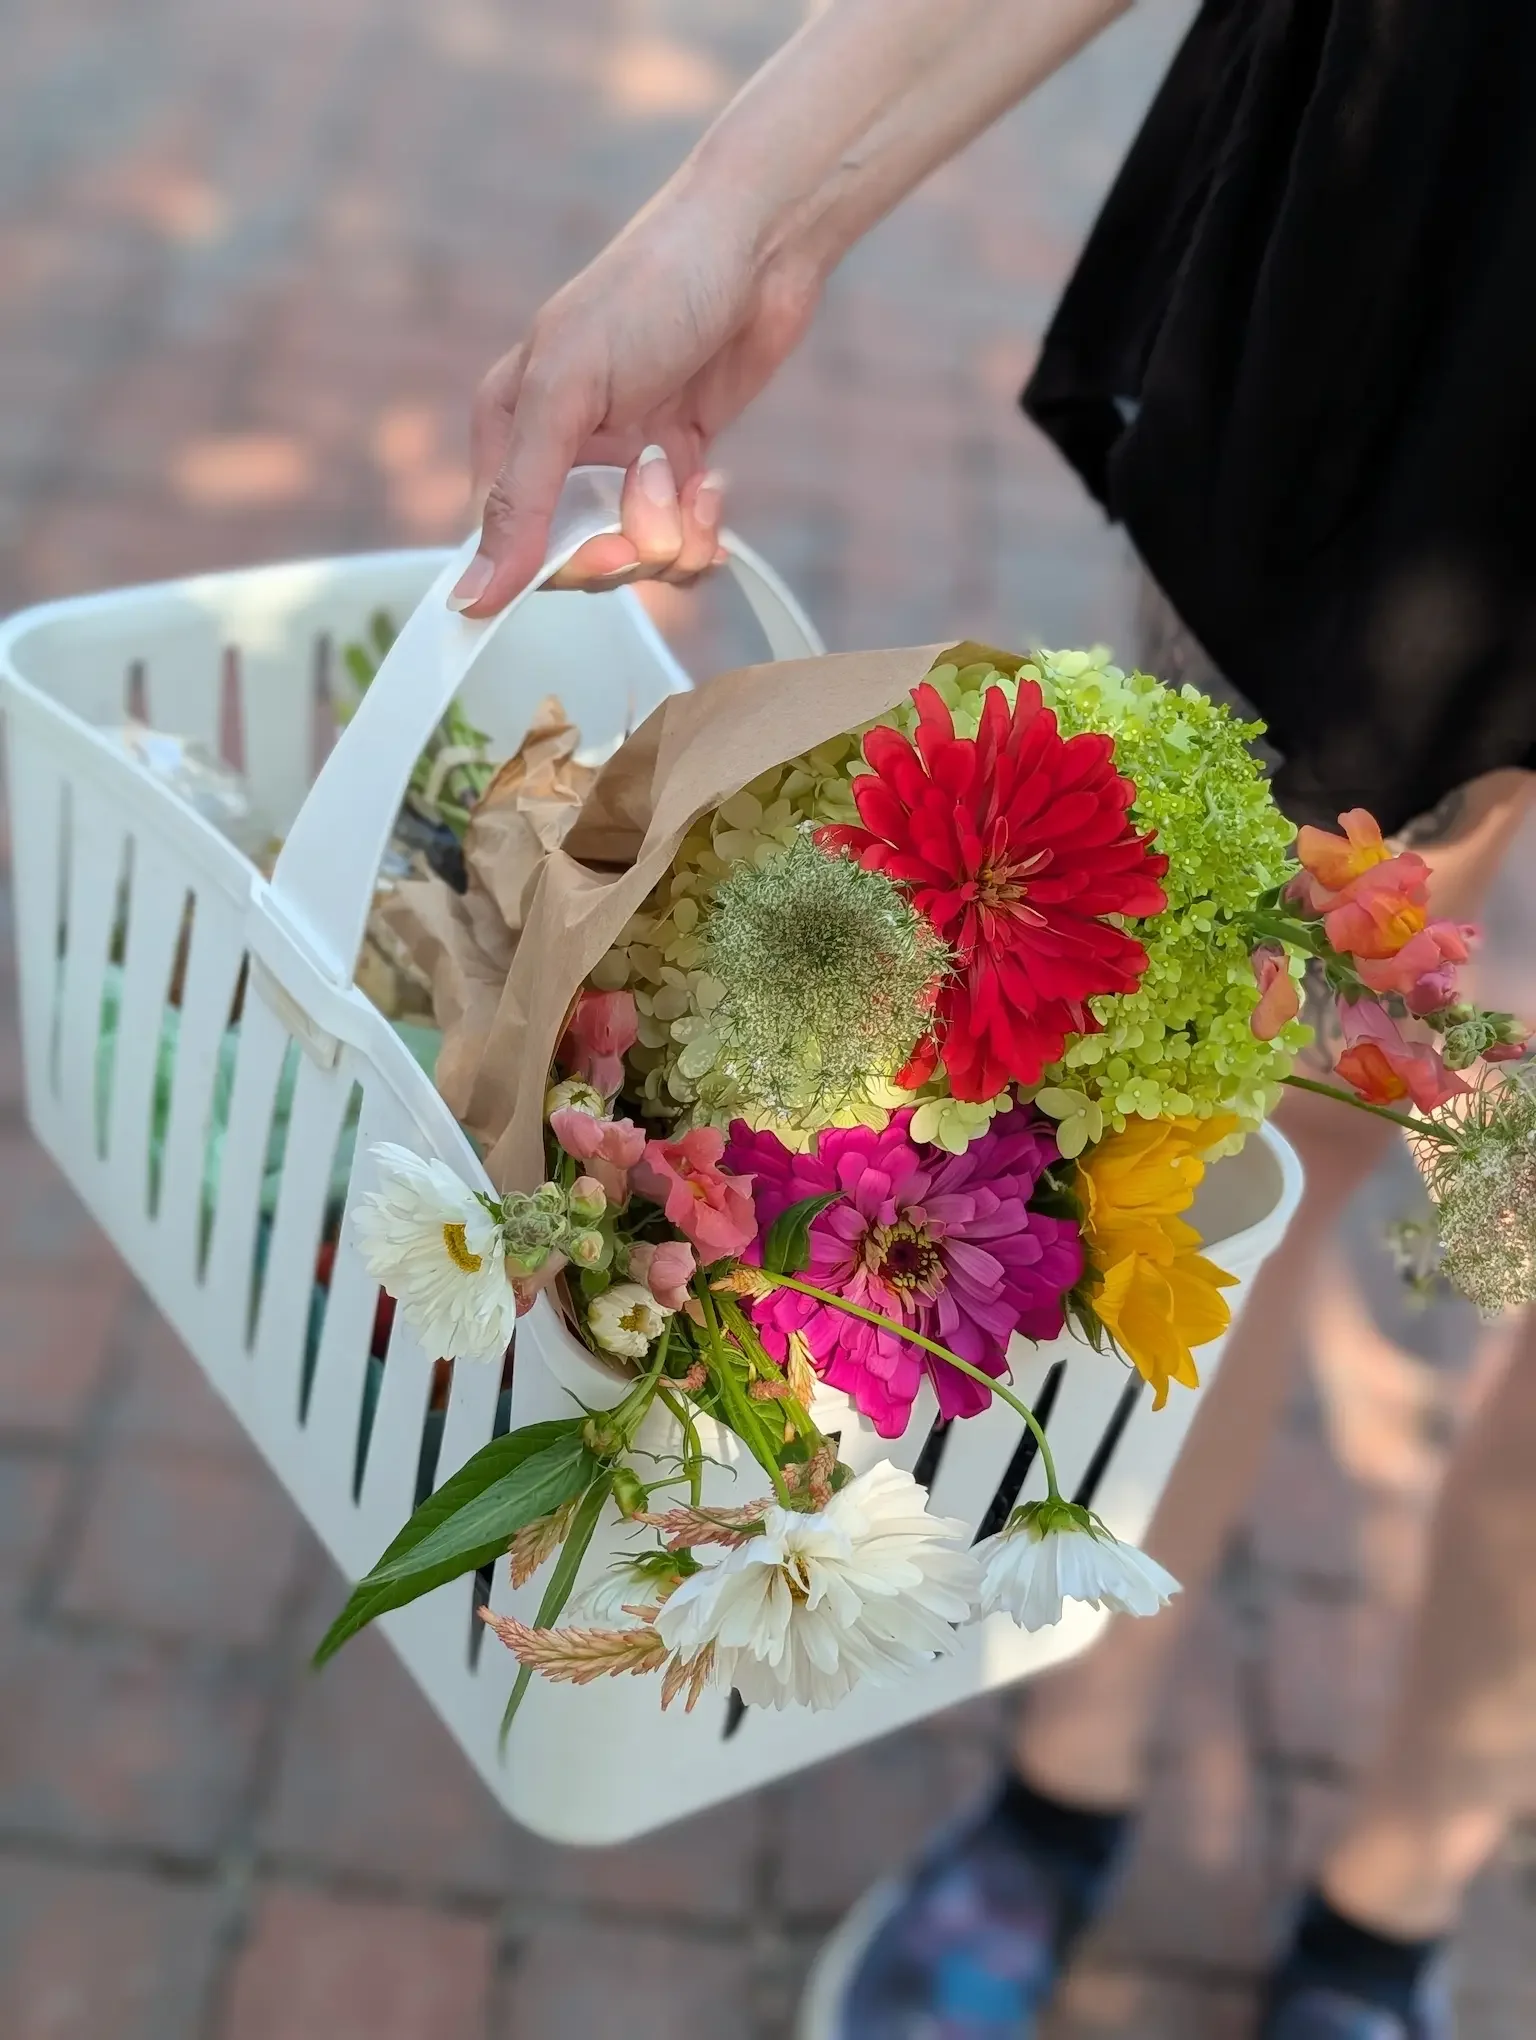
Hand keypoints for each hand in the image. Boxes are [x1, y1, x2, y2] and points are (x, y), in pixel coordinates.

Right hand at [450, 196, 823, 614]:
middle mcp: (559, 453)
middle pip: (579, 561)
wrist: (756, 246)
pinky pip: (681, 542)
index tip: (615, 552)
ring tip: (694, 480)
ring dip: (675, 536)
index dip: (565, 565)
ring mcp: (621, 465)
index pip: (511, 546)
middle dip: (630, 546)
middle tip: (660, 493)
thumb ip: (521, 499)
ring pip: (637, 559)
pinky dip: (703, 529)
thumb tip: (469, 596)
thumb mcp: (567, 392)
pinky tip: (713, 485)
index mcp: (507, 428)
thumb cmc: (651, 292)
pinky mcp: (676, 470)